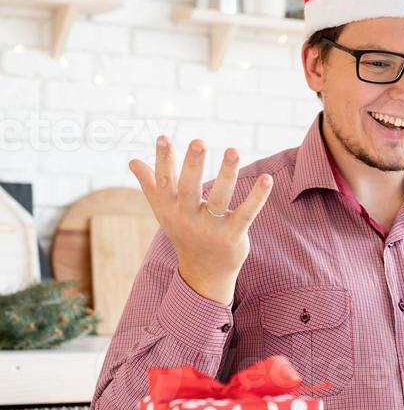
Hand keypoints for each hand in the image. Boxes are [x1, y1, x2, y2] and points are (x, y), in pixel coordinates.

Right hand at [129, 136, 272, 303]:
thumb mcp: (164, 211)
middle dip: (193, 165)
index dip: (163, 160)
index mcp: (170, 209)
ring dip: (226, 174)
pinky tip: (267, 179)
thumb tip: (132, 160)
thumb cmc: (184, 232)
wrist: (204, 272)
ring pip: (219, 198)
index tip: (163, 137)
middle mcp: (188, 217)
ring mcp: (211, 228)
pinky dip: (257, 197)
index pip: (164, 182)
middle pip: (189, 188)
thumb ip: (151, 185)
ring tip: (233, 150)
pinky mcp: (233, 235)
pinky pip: (246, 213)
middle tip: (198, 141)